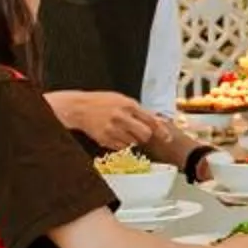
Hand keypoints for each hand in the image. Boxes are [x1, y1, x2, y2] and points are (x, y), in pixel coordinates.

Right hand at [51, 90, 170, 151]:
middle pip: (145, 134)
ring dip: (131, 139)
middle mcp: (121, 117)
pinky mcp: (105, 139)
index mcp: (128, 105)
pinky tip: (114, 135)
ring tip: (122, 131)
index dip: (161, 130)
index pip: (151, 120)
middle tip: (139, 132)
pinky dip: (121, 144)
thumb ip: (138, 110)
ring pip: (133, 142)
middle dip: (145, 135)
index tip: (167, 137)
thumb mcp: (121, 99)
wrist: (79, 108)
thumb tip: (156, 119)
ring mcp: (113, 129)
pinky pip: (121, 147)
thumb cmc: (100, 102)